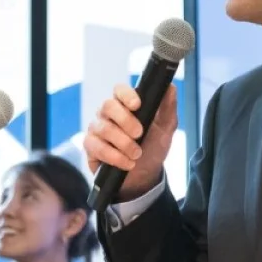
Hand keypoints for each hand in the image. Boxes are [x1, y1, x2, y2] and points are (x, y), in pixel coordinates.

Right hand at [83, 83, 176, 199]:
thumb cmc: (153, 146)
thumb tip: (170, 86)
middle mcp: (107, 113)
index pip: (119, 90)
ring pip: (104, 129)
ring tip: (137, 154)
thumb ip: (168, 106)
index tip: (137, 105)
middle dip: (125, 120)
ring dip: (124, 143)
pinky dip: (115, 157)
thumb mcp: (166, 127)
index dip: (126, 95)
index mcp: (125, 104)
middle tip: (140, 134)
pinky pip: (97, 148)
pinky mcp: (91, 146)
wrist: (145, 174)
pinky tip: (128, 163)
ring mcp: (97, 129)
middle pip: (108, 106)